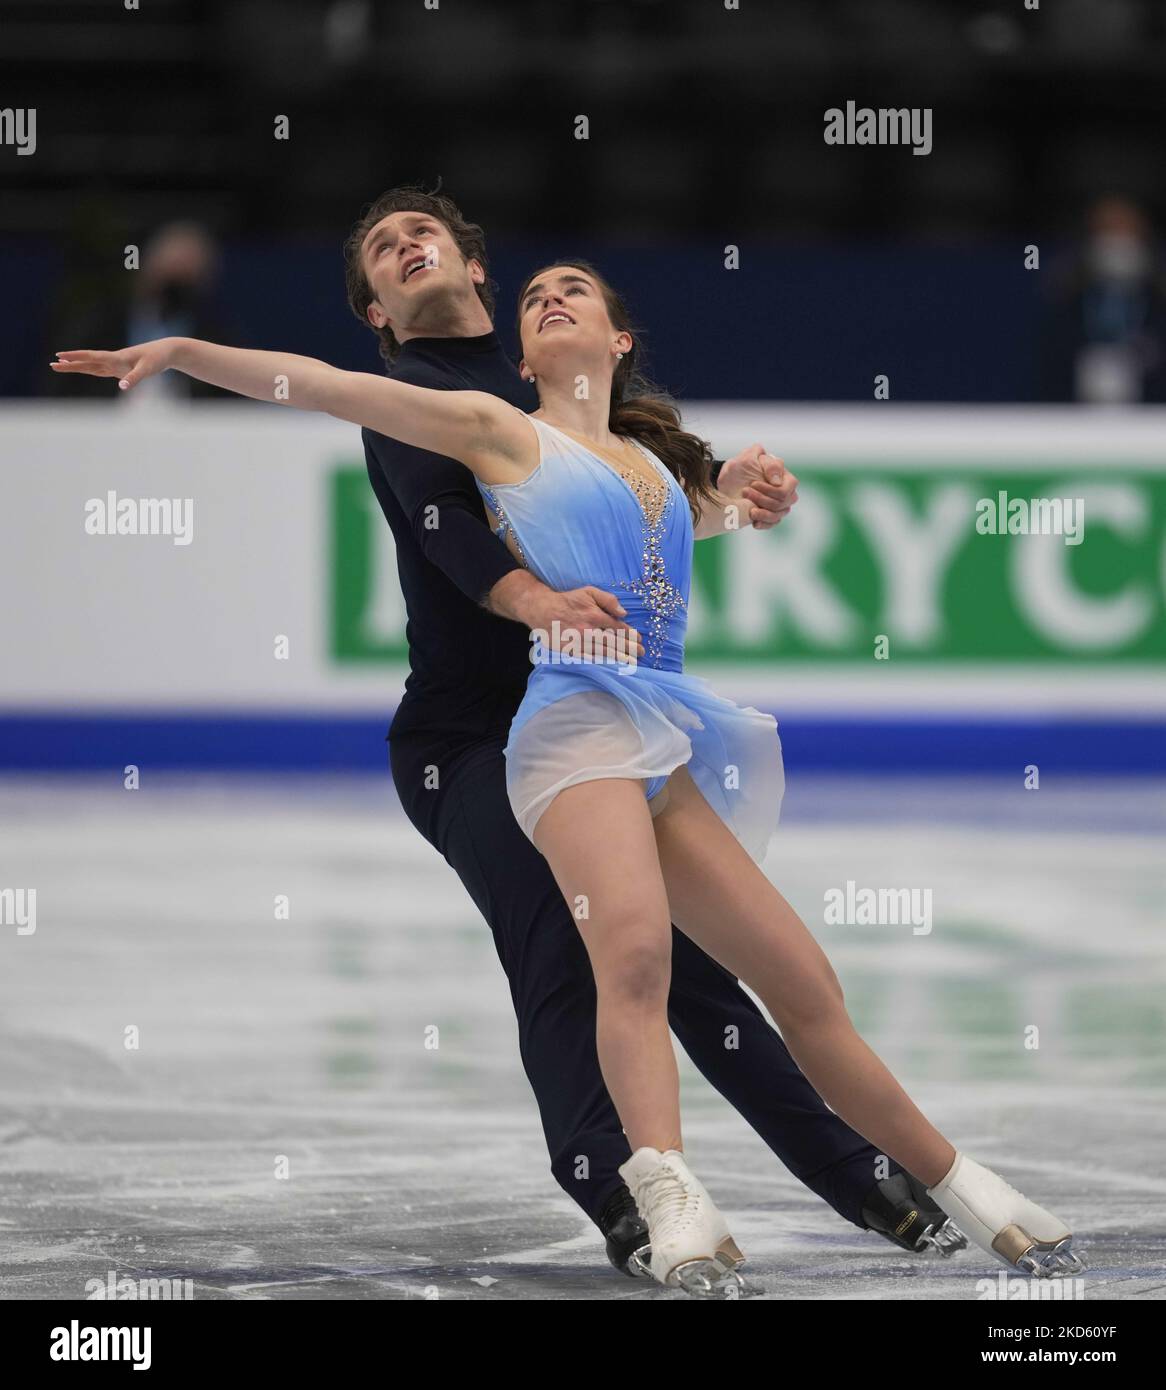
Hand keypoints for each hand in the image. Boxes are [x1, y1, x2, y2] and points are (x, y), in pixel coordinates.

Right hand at [50, 338, 180, 390]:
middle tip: (52, 364)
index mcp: (116, 358)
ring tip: (60, 366)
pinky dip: (90, 369)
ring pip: (92, 365)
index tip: (60, 356)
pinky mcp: (121, 367)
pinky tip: (83, 369)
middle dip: (70, 364)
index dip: (75, 357)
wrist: (166, 352)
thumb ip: (133, 378)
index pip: (91, 357)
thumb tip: (121, 387)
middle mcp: (113, 359)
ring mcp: (116, 363)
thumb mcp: (146, 370)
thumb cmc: (156, 359)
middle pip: (87, 362)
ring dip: (77, 366)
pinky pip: (101, 369)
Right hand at [489, 572, 643, 660]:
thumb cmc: (568, 600)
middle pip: (615, 643)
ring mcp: (581, 643)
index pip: (619, 629)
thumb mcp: (589, 592)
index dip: (631, 635)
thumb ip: (608, 600)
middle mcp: (590, 631)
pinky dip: (603, 661)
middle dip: (630, 648)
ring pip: (605, 652)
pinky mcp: (572, 651)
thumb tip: (623, 613)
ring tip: (632, 661)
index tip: (639, 639)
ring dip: (620, 657)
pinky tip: (612, 664)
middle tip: (641, 653)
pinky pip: (591, 658)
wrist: (543, 610)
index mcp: (596, 616)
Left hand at [717, 443, 798, 528]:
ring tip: (750, 511)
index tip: (752, 484)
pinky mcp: (770, 515)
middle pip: (782, 503)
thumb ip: (769, 464)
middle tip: (745, 492)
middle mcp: (786, 493)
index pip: (785, 490)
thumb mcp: (751, 458)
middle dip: (762, 499)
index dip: (769, 489)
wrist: (728, 481)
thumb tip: (777, 482)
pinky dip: (764, 524)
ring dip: (763, 513)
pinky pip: (772, 524)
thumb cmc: (741, 466)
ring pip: (777, 515)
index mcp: (785, 478)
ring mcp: (779, 506)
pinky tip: (754, 522)